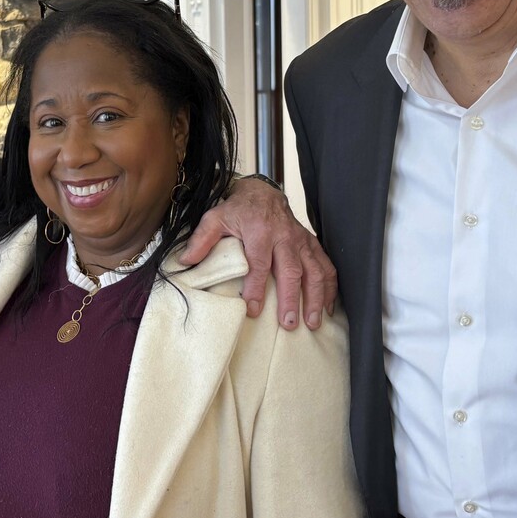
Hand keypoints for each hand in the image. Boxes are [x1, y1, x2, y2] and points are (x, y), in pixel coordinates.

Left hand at [180, 177, 337, 329]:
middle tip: (289, 324)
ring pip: (314, 271)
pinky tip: (329, 308)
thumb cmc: (238, 211)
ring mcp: (301, 241)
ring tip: (313, 322)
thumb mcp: (215, 218)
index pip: (259, 263)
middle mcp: (284, 237)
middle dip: (292, 299)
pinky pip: (326, 266)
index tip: (253, 310)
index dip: (256, 287)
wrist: (263, 193)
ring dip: (316, 298)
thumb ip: (202, 240)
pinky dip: (331, 288)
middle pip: (291, 271)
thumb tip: (185, 261)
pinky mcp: (312, 245)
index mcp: (259, 231)